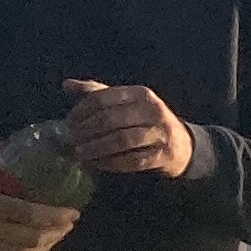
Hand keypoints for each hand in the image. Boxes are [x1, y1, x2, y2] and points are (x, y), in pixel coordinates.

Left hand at [62, 79, 193, 177]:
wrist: (183, 145)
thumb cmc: (145, 121)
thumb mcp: (125, 103)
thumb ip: (97, 93)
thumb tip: (66, 85)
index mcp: (140, 94)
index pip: (102, 98)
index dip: (81, 111)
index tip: (69, 123)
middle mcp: (153, 110)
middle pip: (110, 119)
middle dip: (86, 131)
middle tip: (71, 141)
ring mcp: (161, 133)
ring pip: (121, 140)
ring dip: (97, 149)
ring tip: (80, 154)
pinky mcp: (164, 154)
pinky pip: (133, 160)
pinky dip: (112, 163)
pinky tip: (98, 164)